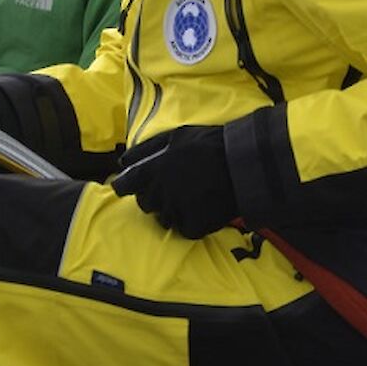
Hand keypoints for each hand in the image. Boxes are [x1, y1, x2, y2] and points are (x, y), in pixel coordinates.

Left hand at [111, 126, 237, 237]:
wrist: (244, 163)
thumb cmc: (209, 144)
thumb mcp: (176, 136)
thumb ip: (146, 149)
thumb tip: (122, 160)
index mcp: (154, 170)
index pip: (126, 185)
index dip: (123, 186)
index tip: (125, 186)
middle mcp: (161, 193)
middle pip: (145, 204)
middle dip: (152, 197)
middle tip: (170, 186)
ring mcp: (178, 211)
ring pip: (163, 219)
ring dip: (171, 210)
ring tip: (190, 196)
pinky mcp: (195, 226)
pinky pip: (183, 229)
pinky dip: (189, 222)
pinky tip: (201, 207)